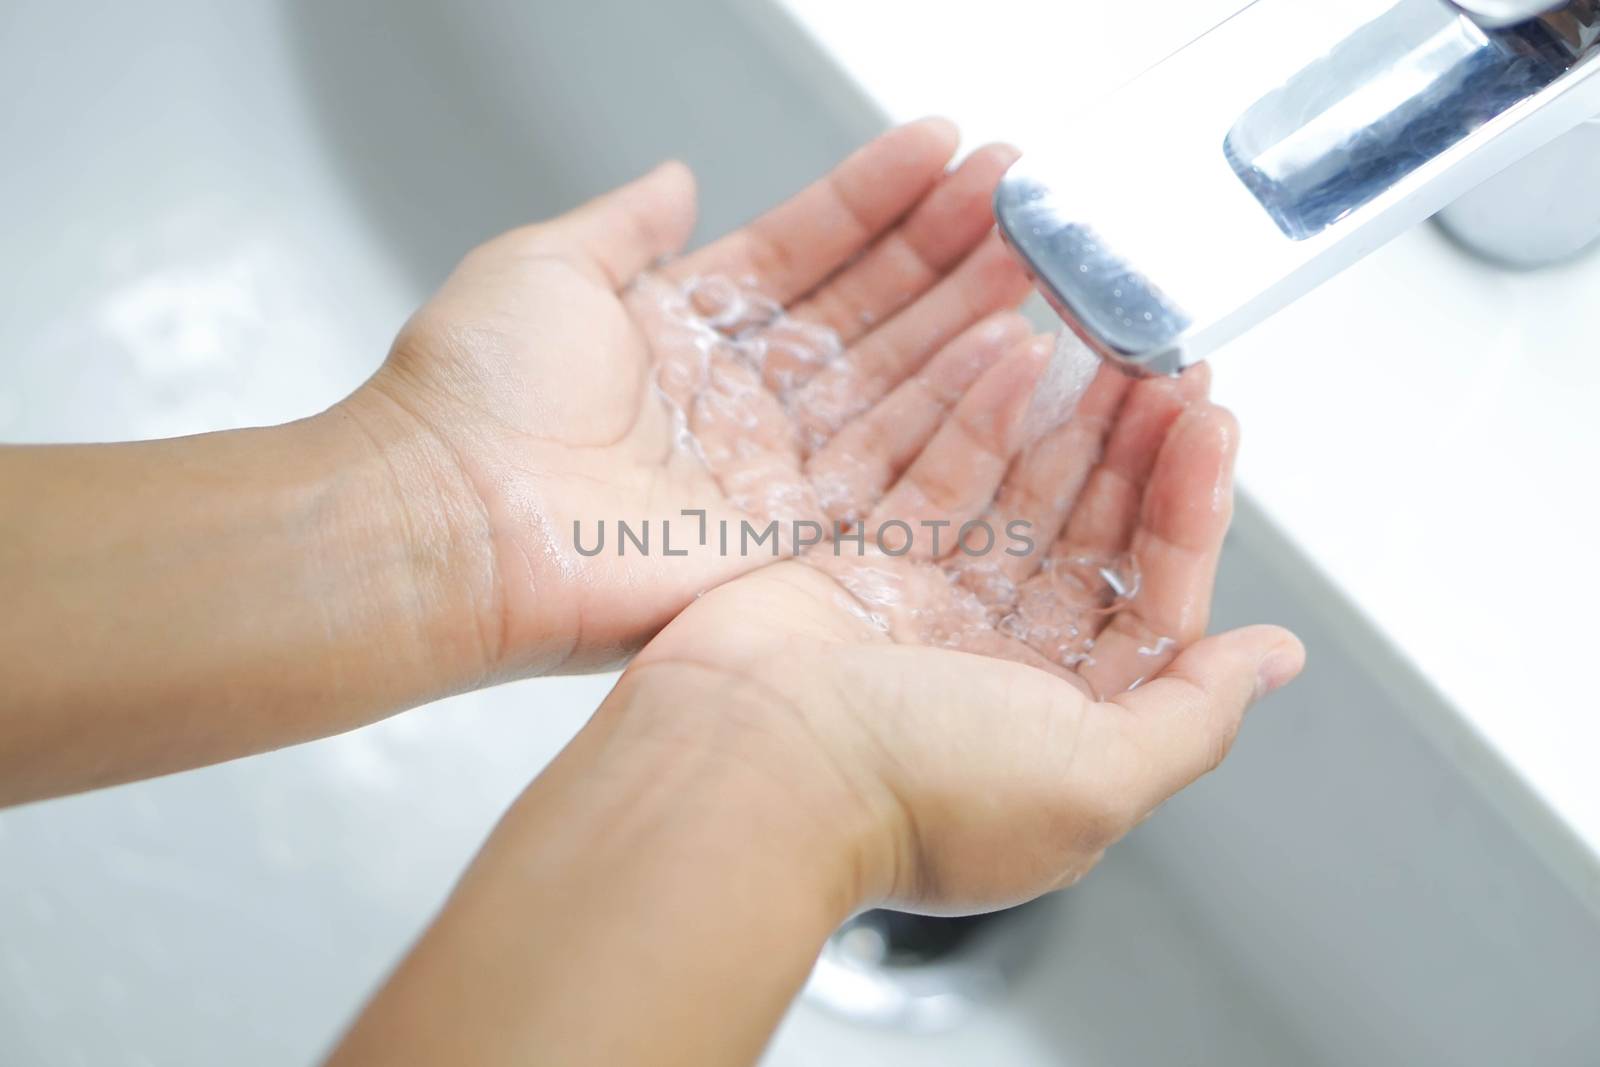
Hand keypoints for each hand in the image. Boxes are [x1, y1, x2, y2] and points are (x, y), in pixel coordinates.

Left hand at [342, 119, 1030, 676]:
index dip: (872, 199)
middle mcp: (738, 404)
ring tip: (1030, 248)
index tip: (939, 146)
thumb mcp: (545, 267)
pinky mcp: (795, 541)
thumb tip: (672, 178)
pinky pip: (893, 465)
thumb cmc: (470, 396)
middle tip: (1015, 189)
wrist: (447, 520)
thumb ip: (625, 224)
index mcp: (684, 334)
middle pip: (864, 313)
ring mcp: (771, 474)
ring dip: (963, 312)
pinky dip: (953, 407)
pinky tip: (1008, 346)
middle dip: (941, 247)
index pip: (803, 250)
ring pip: (894, 380)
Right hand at [625, 362, 1306, 912]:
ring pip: (1015, 500)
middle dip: (1134, 452)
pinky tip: (1017, 362)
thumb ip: (1193, 714)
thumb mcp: (1097, 777)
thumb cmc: (912, 790)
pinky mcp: (858, 570)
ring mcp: (926, 617)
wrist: (745, 772)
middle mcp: (1000, 671)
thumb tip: (1272, 664)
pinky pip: (933, 481)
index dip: (1189, 511)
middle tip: (1164, 366)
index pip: (1153, 599)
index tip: (1210, 426)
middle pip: (1088, 538)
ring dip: (1067, 424)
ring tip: (1105, 346)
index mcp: (1066, 727)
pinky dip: (977, 422)